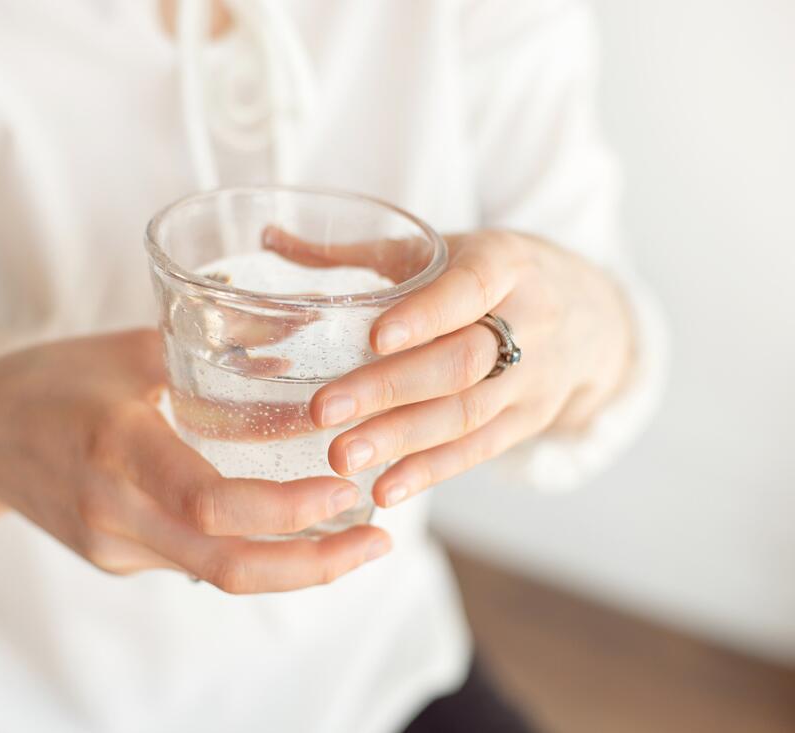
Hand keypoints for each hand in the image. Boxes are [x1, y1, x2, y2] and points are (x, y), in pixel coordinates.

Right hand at [0, 330, 389, 592]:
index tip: (347, 490)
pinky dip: (253, 553)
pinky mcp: (117, 560)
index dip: (288, 510)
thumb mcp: (128, 349)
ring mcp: (113, 545)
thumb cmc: (51, 381)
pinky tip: (294, 530)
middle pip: (228, 565)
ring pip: (219, 575)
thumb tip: (304, 339)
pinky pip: (196, 564)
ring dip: (295, 566)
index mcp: (117, 446)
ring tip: (357, 540)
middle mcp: (114, 509)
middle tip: (380, 540)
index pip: (212, 503)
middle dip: (315, 564)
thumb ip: (212, 349)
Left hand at [265, 229, 634, 505]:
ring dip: (402, 440)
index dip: (426, 316)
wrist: (593, 315)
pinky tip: (385, 488)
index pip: (469, 290)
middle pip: (460, 362)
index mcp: (506, 265)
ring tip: (343, 457)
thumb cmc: (497, 275)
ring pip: (466, 414)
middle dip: (390, 389)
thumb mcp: (449, 249)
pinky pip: (478, 452)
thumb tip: (271, 238)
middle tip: (326, 411)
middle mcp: (530, 323)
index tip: (375, 337)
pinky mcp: (528, 422)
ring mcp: (534, 381)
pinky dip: (430, 472)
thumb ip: (364, 252)